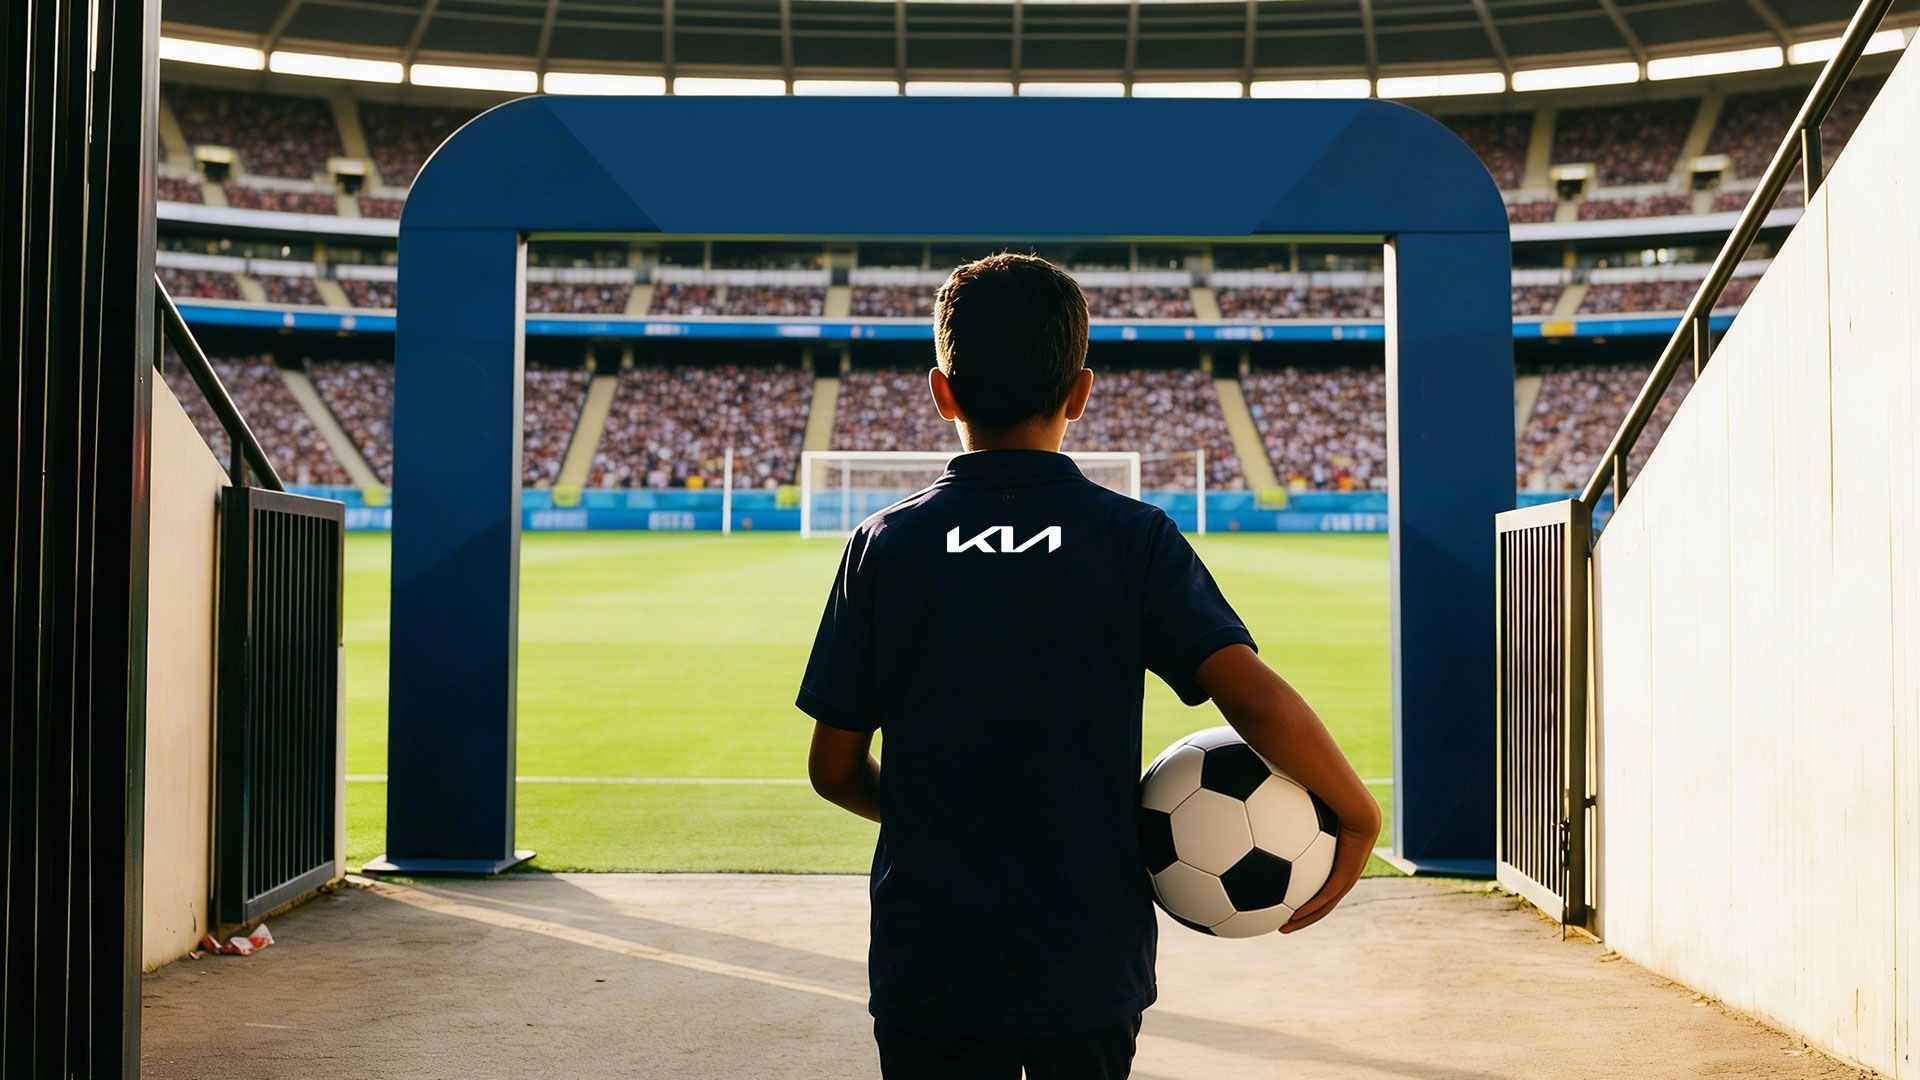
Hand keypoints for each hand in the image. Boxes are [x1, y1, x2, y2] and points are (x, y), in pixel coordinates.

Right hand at [1280, 812, 1379, 934]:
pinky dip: (1310, 908)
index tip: (1282, 904)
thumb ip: (1287, 817)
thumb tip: (1264, 814)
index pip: (1318, 888)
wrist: (1358, 805)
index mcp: (1335, 863)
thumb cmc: (1329, 801)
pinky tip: (1293, 916)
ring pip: (1323, 907)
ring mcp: (1346, 878)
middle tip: (1280, 924)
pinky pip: (1326, 896)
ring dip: (1303, 920)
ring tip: (1283, 928)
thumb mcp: (1304, 814)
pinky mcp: (1345, 876)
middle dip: (1299, 917)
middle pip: (1320, 904)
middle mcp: (1342, 875)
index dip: (1301, 899)